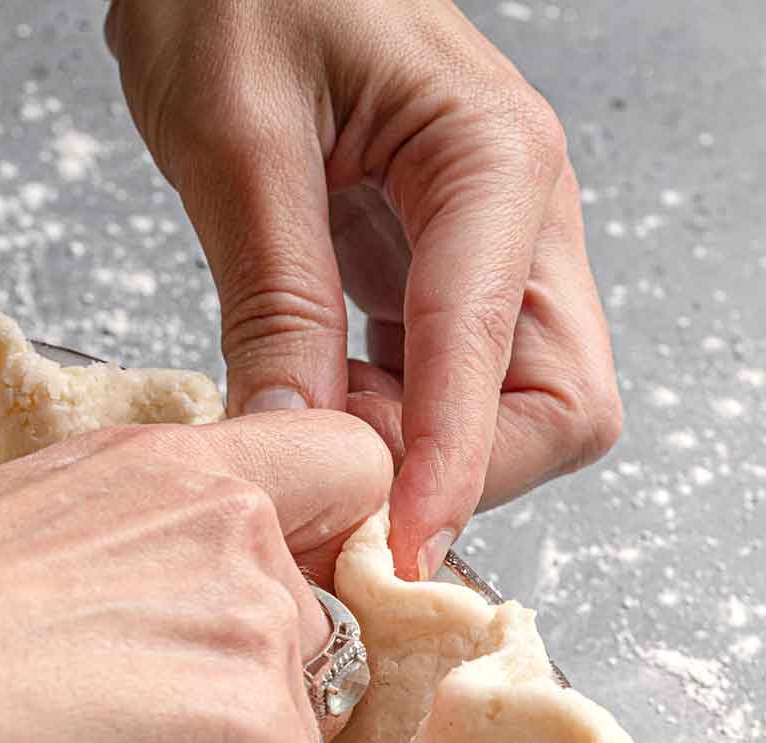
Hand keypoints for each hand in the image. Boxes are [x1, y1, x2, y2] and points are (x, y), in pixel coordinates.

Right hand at [0, 412, 391, 742]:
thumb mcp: (21, 550)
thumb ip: (124, 580)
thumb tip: (157, 692)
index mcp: (174, 469)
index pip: (348, 465)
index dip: (331, 561)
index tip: (261, 636)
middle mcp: (239, 533)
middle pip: (313, 662)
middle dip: (225, 739)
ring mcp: (261, 640)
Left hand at [107, 0, 620, 578]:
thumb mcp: (237, 137)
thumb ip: (274, 296)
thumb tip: (292, 441)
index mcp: (493, 160)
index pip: (502, 361)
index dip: (450, 472)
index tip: (396, 554)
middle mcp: (516, 209)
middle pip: (557, 404)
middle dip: (465, 471)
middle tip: (343, 480)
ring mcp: (485, 243)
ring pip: (516, 407)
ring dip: (428, 455)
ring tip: (317, 431)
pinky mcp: (435, 268)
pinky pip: (450, 384)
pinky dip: (398, 424)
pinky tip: (323, 408)